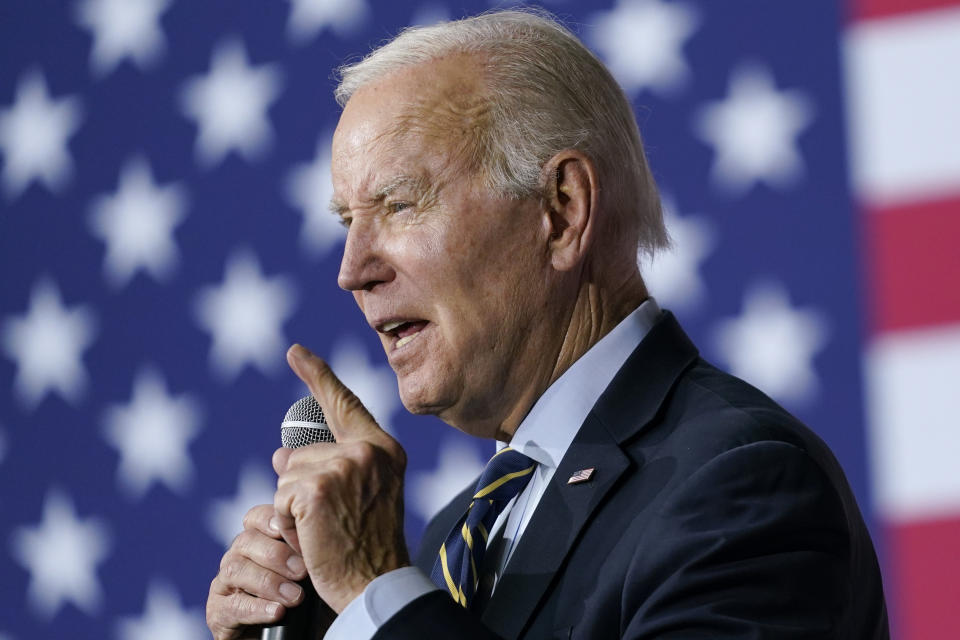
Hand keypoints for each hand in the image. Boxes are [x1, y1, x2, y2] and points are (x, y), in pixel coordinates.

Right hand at [206, 504, 307, 639]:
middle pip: (245, 541)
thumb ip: (309, 549)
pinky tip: (277, 612)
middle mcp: (238, 557)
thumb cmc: (307, 603)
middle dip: (277, 555)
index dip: (273, 520)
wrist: (295, 636)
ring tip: (295, 597)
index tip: (298, 532)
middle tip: (303, 571)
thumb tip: (325, 530)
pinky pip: (231, 606)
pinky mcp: (218, 613)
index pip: (256, 517)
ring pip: (235, 570)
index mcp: (259, 541)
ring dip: (268, 582)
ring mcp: (225, 585)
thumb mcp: (313, 572)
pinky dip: (256, 608)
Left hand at [272, 344, 409, 612]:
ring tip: (323, 530)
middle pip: (303, 452)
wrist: (375, 584)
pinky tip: (311, 536)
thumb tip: (279, 455)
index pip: (345, 404)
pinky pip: (280, 497)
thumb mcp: (356, 497)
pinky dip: (287, 521)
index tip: (295, 352)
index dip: (318, 376)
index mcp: (384, 449)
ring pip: (287, 475)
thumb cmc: (366, 546)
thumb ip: (326, 468)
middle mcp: (368, 451)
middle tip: (329, 521)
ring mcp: (344, 466)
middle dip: (301, 487)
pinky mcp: (317, 488)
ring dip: (293, 507)